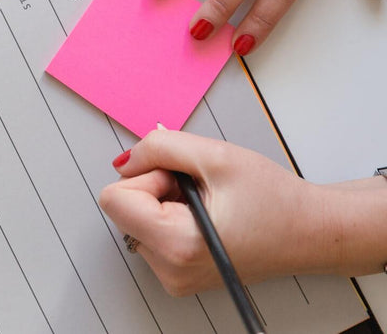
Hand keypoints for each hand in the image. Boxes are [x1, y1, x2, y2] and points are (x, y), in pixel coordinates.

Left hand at [98, 130, 333, 295]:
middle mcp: (169, 270)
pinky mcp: (176, 276)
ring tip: (208, 205)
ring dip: (164, 203)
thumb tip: (124, 160)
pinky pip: (150, 234)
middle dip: (156, 189)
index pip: (114, 199)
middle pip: (122, 209)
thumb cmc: (275, 199)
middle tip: (200, 191)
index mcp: (177, 245)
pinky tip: (206, 218)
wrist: (311, 232)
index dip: (146, 177)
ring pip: (135, 219)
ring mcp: (172, 277)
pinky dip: (171, 218)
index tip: (181, 179)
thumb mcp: (216, 155)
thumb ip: (159, 148)